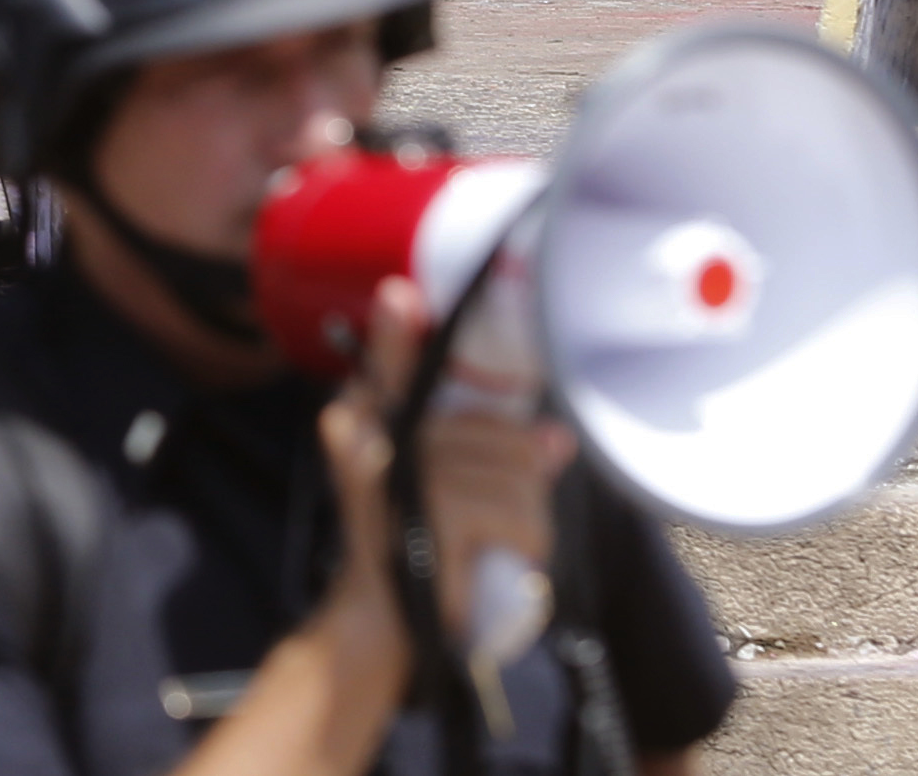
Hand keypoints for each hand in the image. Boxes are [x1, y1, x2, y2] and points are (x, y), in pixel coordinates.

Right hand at [313, 276, 572, 685]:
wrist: (387, 622)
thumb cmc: (417, 540)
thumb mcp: (438, 480)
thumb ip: (484, 446)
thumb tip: (555, 437)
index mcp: (362, 420)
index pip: (386, 364)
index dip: (396, 330)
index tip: (401, 296)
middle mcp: (367, 442)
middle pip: (491, 426)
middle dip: (518, 470)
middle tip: (501, 510)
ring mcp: (398, 480)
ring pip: (514, 469)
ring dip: (527, 513)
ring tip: (501, 538)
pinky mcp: (430, 522)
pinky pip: (517, 513)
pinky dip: (529, 540)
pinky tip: (508, 555)